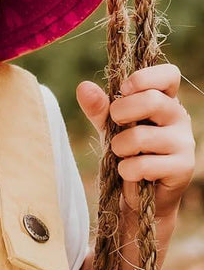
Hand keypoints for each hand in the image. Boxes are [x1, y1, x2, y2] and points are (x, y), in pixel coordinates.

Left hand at [76, 64, 194, 218]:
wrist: (138, 194)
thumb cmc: (126, 150)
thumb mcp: (109, 125)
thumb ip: (98, 106)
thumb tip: (84, 87)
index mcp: (163, 99)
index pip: (169, 75)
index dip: (145, 77)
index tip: (123, 89)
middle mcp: (178, 117)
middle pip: (153, 100)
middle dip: (122, 111)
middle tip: (115, 123)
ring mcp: (184, 142)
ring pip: (143, 135)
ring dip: (120, 146)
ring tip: (121, 153)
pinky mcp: (183, 167)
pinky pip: (145, 164)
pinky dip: (127, 170)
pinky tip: (130, 173)